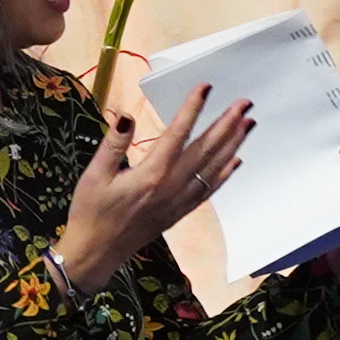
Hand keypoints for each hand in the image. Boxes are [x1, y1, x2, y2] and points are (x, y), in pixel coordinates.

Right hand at [54, 88, 248, 292]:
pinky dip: (225, 173)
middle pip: (205, 149)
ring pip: (213, 168)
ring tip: (248, 124)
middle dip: (226, 124)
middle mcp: (171, 187)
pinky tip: (235, 160)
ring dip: (232, 144)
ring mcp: (180, 201)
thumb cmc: (91, 211)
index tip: (206, 88)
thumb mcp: (94, 175)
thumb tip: (126, 117)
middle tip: (244, 103)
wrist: (97, 251)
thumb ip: (113, 144)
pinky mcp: (181, 212)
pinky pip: (210, 189)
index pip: (177, 133)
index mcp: (151, 174)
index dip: (193, 109)